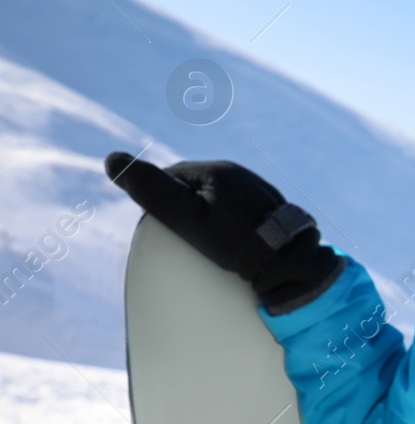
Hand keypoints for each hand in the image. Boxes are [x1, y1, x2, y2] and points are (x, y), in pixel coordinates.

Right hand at [105, 152, 343, 312]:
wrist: (292, 265)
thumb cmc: (238, 243)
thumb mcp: (186, 219)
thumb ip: (153, 192)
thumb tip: (112, 159)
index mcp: (219, 170)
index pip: (172, 178)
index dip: (160, 200)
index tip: (160, 227)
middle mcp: (243, 176)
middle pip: (197, 190)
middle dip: (186, 209)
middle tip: (184, 241)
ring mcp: (260, 193)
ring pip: (219, 202)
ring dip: (209, 218)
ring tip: (207, 245)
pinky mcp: (272, 213)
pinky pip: (241, 216)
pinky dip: (231, 228)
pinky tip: (231, 245)